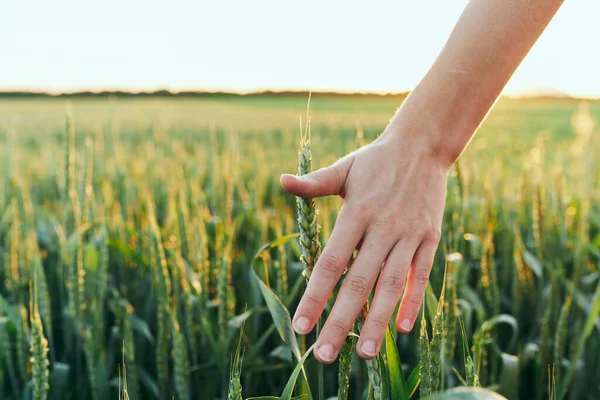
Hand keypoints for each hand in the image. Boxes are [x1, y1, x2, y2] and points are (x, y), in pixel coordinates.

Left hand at [280, 119, 449, 362]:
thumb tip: (282, 181)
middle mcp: (383, 227)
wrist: (423, 145)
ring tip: (363, 353)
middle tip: (324, 355)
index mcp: (357, 213)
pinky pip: (422, 274)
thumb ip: (314, 183)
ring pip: (392, 285)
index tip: (301, 327)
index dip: (315, 296)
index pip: (331, 263)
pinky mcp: (430, 237)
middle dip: (341, 321)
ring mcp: (410, 234)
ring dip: (378, 320)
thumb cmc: (376, 161)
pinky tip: (403, 328)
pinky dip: (414, 301)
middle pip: (359, 282)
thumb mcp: (344, 168)